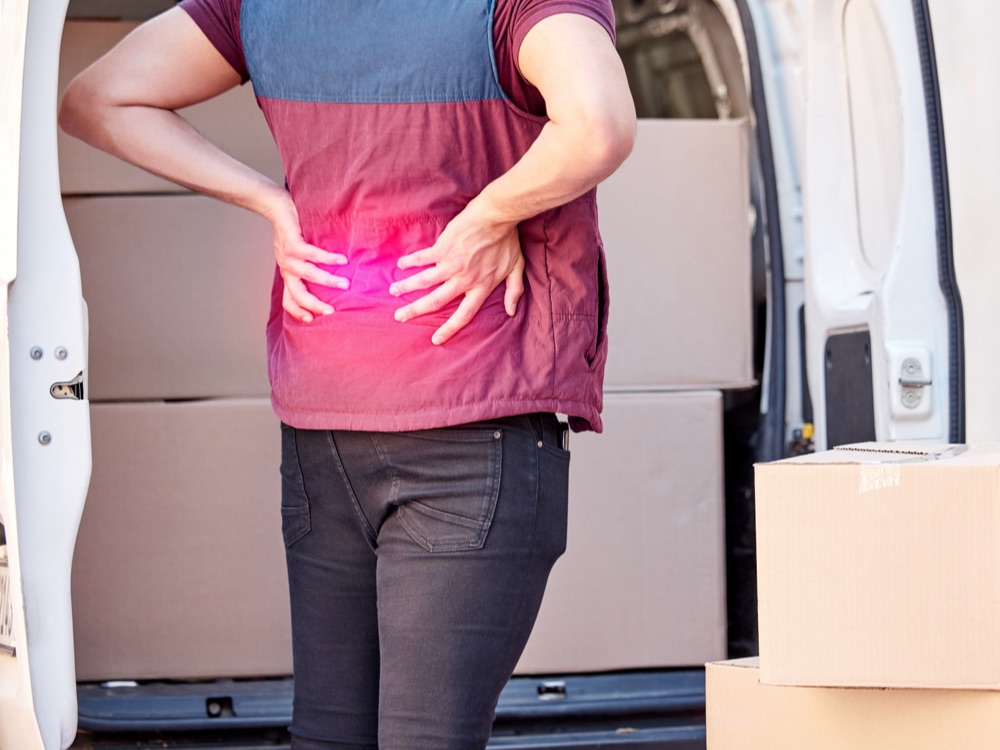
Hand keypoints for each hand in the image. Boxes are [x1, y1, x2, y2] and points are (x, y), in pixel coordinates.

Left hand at [266, 190, 349, 322]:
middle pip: (298, 295)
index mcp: (288, 274)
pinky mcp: (292, 244)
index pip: (289, 299)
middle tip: (332, 311)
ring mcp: (288, 258)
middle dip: (315, 305)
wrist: (276, 207)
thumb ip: (309, 266)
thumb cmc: (293, 230)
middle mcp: (287, 269)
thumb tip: (333, 276)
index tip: (312, 320)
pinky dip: (328, 259)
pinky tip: (342, 260)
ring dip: (327, 281)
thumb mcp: (298, 253)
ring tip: (345, 284)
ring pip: (308, 276)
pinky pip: (312, 255)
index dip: (298, 312)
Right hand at [389, 202, 524, 344]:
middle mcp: (463, 280)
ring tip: (393, 292)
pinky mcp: (442, 248)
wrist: (496, 216)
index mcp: (480, 287)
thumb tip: (510, 311)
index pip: (464, 315)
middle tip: (399, 317)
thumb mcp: (516, 268)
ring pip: (424, 281)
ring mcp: (451, 264)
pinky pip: (422, 258)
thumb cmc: (508, 240)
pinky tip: (400, 264)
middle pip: (435, 302)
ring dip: (406, 287)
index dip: (449, 329)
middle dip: (415, 311)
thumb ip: (514, 291)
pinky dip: (410, 262)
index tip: (435, 340)